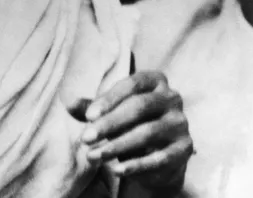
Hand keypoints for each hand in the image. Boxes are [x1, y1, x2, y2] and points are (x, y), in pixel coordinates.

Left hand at [81, 71, 193, 192]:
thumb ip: (91, 107)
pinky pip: (158, 158)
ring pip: (147, 133)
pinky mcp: (184, 149)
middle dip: (109, 123)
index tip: (88, 116)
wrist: (158, 156)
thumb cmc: (129, 125)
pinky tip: (115, 170)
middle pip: (139, 107)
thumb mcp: (110, 113)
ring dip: (116, 146)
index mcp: (156, 81)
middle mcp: (172, 98)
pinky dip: (135, 165)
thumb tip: (68, 101)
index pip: (132, 84)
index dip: (109, 99)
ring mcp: (180, 124)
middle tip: (85, 138)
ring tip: (93, 156)